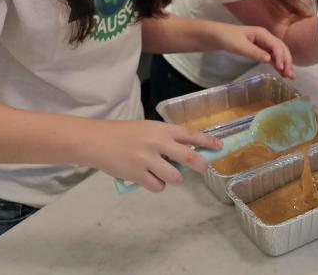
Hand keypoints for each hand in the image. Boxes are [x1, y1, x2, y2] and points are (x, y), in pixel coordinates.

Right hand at [89, 120, 221, 192]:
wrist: (97, 140)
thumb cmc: (123, 134)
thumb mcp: (147, 129)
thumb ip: (165, 139)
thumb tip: (186, 154)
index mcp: (161, 129)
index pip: (191, 135)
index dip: (208, 142)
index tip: (220, 147)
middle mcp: (157, 143)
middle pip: (190, 158)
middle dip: (201, 165)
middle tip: (202, 168)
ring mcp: (148, 159)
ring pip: (176, 177)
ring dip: (174, 179)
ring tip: (165, 174)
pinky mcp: (137, 174)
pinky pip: (158, 187)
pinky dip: (157, 186)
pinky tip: (149, 179)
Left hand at [211, 23, 293, 78]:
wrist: (218, 36)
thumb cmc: (228, 38)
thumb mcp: (240, 46)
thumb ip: (255, 52)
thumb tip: (269, 59)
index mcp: (262, 33)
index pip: (276, 45)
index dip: (281, 56)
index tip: (281, 68)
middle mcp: (266, 38)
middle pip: (281, 49)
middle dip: (287, 61)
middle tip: (290, 74)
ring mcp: (264, 44)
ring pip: (278, 54)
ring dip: (284, 64)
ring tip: (291, 76)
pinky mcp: (260, 50)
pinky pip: (272, 57)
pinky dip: (277, 64)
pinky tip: (282, 72)